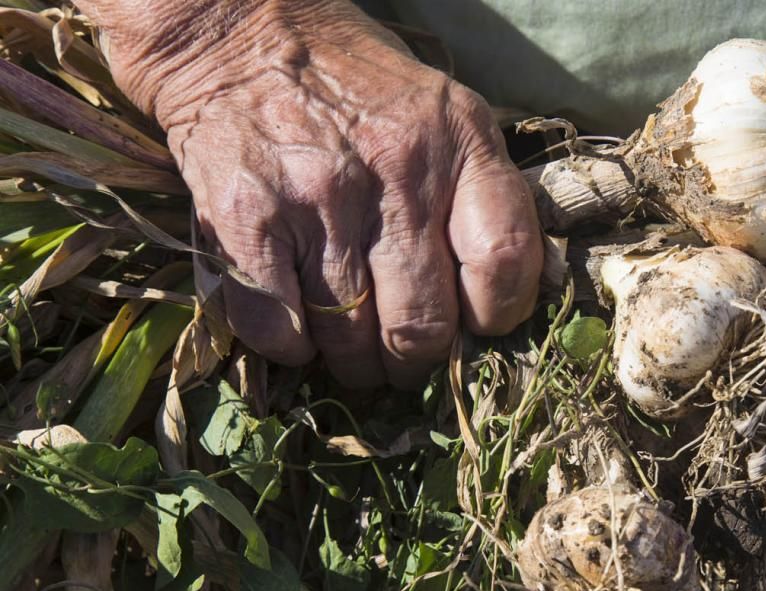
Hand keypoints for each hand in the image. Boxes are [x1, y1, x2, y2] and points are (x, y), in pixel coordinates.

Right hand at [91, 0, 542, 385]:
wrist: (242, 30)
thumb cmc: (359, 85)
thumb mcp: (448, 113)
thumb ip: (482, 193)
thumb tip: (500, 297)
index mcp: (458, 145)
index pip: (503, 264)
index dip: (494, 315)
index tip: (474, 322)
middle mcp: (394, 175)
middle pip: (422, 326)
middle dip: (414, 359)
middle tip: (402, 352)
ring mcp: (316, 201)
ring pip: (351, 340)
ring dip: (354, 362)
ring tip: (351, 346)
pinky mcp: (246, 221)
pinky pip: (279, 330)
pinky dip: (292, 349)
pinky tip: (300, 327)